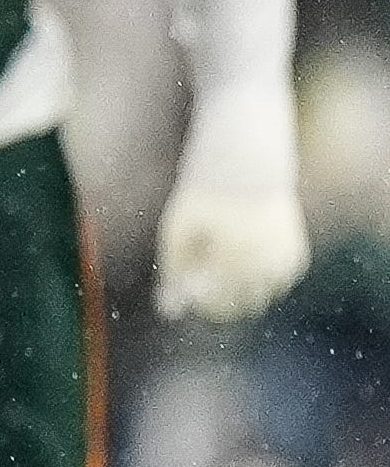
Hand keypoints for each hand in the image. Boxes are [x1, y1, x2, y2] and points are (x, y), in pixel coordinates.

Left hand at [157, 90, 308, 319]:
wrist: (247, 154)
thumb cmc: (203, 192)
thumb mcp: (178, 227)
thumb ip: (174, 272)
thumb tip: (170, 312)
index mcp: (235, 251)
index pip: (212, 301)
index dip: (192, 296)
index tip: (182, 279)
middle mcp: (268, 258)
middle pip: (237, 306)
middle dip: (213, 296)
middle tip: (200, 266)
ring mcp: (286, 257)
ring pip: (258, 299)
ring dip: (235, 290)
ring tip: (220, 253)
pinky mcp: (296, 255)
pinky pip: (273, 285)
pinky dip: (255, 278)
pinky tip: (240, 253)